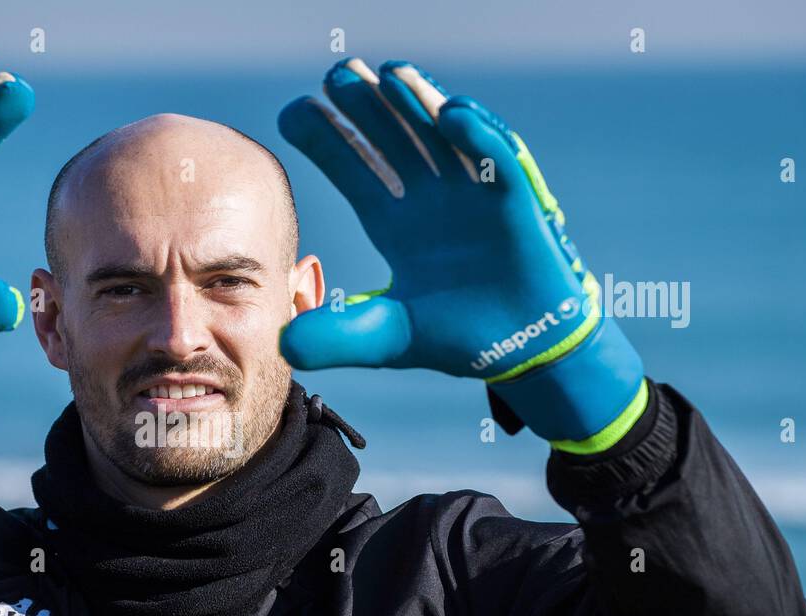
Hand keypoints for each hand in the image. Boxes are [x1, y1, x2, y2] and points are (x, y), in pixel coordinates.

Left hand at [277, 58, 644, 450]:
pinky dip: (477, 136)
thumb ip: (337, 337)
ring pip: (440, 137)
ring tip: (388, 75)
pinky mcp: (515, 203)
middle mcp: (431, 199)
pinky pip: (496, 159)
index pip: (355, 169)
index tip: (293, 112)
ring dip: (418, 105)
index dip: (327, 139)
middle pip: (393, 139)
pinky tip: (449, 114)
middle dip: (367, 107)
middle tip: (336, 73)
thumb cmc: (455, 336)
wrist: (522, 352)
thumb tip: (283, 342)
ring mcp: (472, 196)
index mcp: (396, 223)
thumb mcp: (384, 337)